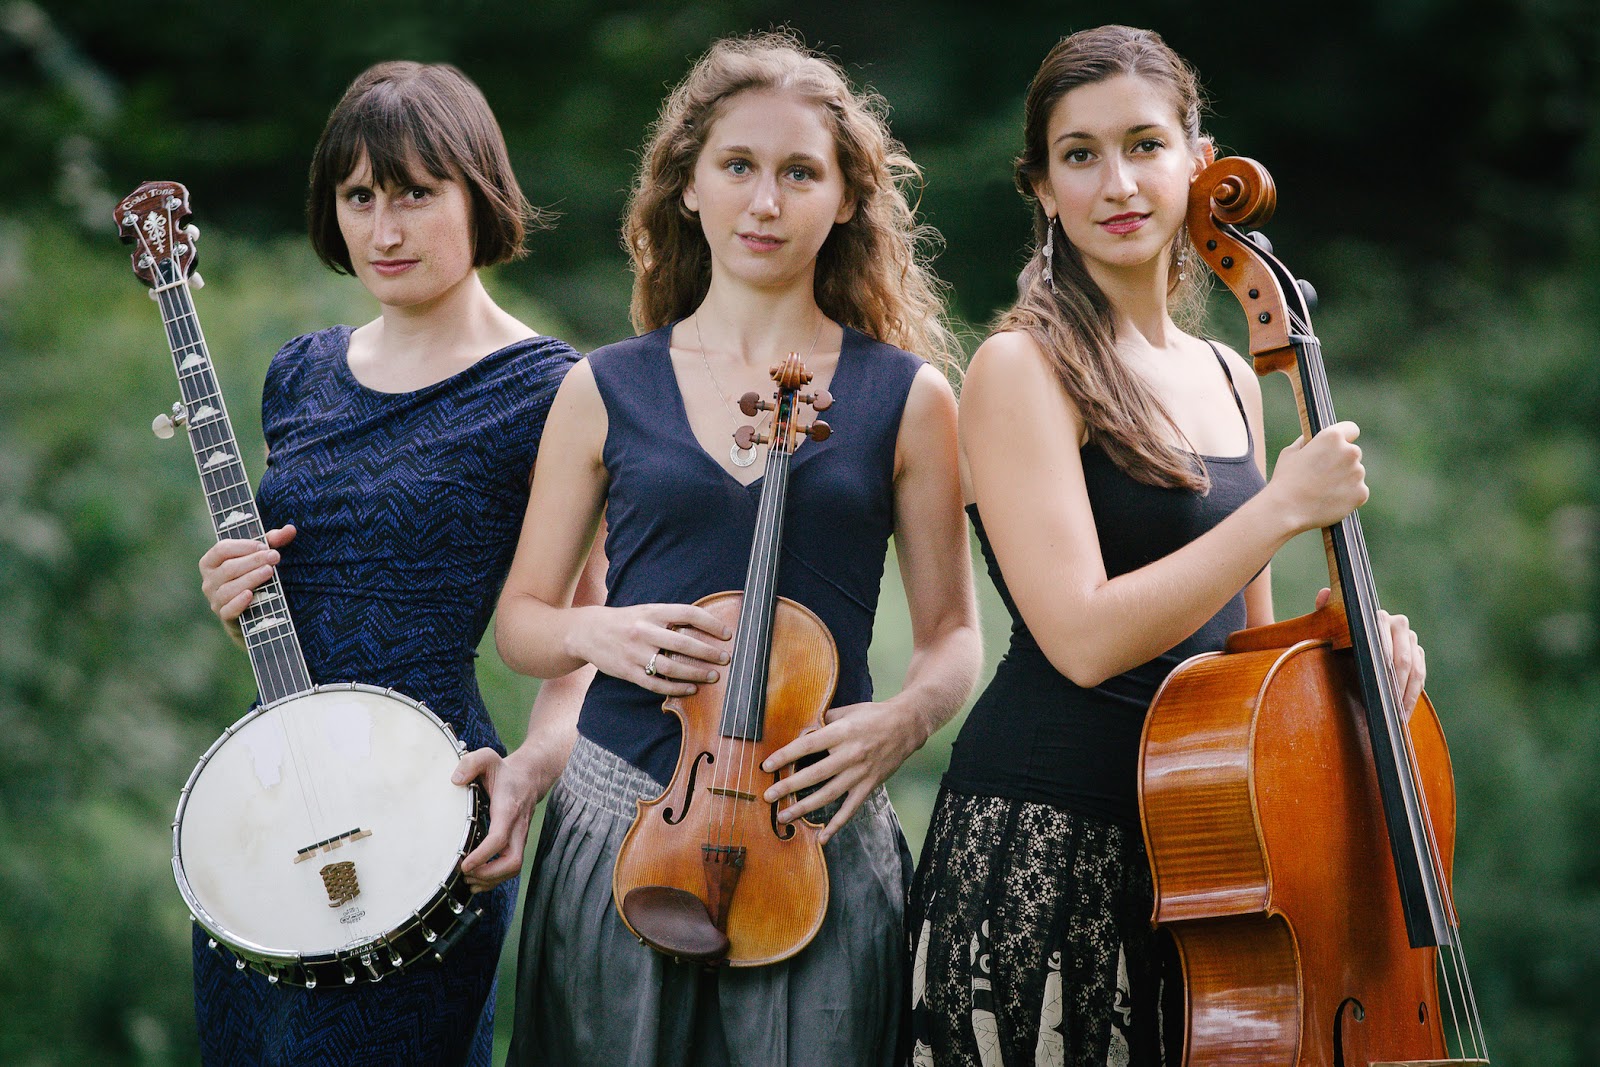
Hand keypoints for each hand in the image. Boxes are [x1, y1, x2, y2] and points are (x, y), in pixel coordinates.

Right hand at [199, 524, 296, 632]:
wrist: (250, 610)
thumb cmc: (251, 574)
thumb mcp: (259, 556)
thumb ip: (272, 541)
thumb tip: (290, 529)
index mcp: (211, 561)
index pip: (222, 549)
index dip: (244, 546)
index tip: (264, 546)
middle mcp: (209, 580)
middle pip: (229, 568)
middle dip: (253, 561)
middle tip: (275, 557)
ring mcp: (215, 599)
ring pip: (230, 588)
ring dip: (250, 578)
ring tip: (269, 571)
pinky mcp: (224, 615)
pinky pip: (229, 609)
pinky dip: (239, 602)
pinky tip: (250, 595)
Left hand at [453, 745, 559, 892]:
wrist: (530, 777)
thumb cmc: (504, 772)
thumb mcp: (487, 758)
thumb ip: (470, 763)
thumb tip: (456, 781)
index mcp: (508, 809)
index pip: (499, 838)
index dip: (482, 855)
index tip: (464, 865)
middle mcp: (517, 828)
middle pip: (512, 862)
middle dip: (489, 874)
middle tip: (467, 874)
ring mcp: (519, 838)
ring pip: (513, 869)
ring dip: (491, 880)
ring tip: (468, 880)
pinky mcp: (516, 844)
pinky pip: (510, 868)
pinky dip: (494, 878)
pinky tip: (476, 878)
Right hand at [568, 603, 730, 696]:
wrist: (588, 632)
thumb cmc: (626, 621)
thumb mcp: (646, 610)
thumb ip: (670, 618)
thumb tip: (706, 626)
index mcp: (652, 612)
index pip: (687, 613)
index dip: (710, 623)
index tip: (727, 633)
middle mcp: (644, 631)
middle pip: (682, 643)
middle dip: (708, 652)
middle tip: (725, 658)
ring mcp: (635, 653)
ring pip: (671, 666)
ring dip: (696, 673)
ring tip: (713, 676)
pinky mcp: (628, 672)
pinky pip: (656, 684)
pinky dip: (676, 688)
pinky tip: (691, 689)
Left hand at [758, 699, 926, 844]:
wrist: (906, 725)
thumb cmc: (872, 715)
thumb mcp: (846, 711)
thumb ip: (822, 722)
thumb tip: (798, 733)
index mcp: (842, 732)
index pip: (808, 745)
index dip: (786, 756)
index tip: (767, 766)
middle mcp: (851, 754)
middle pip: (815, 774)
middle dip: (789, 786)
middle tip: (768, 796)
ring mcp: (861, 772)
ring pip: (829, 794)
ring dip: (804, 808)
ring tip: (784, 817)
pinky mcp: (870, 785)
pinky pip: (851, 808)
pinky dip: (837, 824)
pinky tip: (822, 836)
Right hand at [1267, 422, 1368, 532]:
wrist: (1286, 509)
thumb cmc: (1285, 480)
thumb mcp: (1290, 453)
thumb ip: (1307, 443)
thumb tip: (1313, 440)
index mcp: (1332, 437)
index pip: (1351, 429)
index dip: (1344, 437)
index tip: (1338, 445)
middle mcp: (1350, 452)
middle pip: (1353, 453)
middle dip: (1342, 461)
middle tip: (1323, 474)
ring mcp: (1358, 473)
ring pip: (1355, 473)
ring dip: (1344, 479)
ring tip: (1323, 490)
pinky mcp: (1361, 493)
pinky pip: (1358, 491)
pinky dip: (1347, 496)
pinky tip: (1329, 500)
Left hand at [1315, 588, 1425, 720]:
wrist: (1351, 649)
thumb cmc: (1336, 640)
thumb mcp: (1328, 629)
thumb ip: (1325, 612)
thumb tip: (1324, 592)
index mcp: (1377, 617)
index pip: (1386, 643)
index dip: (1384, 667)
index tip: (1381, 687)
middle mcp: (1398, 624)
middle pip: (1403, 659)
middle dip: (1396, 686)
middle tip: (1389, 707)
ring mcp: (1411, 639)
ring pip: (1415, 669)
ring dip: (1406, 695)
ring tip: (1397, 715)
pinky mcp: (1418, 653)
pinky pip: (1420, 676)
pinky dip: (1413, 695)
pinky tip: (1403, 712)